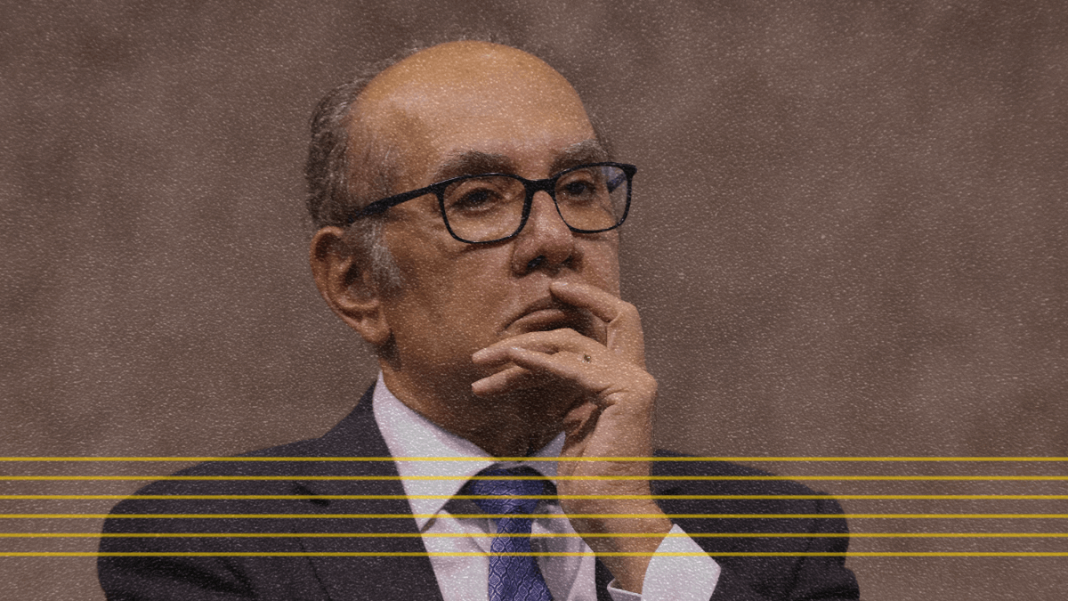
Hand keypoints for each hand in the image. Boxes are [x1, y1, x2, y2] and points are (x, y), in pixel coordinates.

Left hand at [471, 281, 670, 592]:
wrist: (610, 512)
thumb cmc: (593, 481)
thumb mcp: (577, 427)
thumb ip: (572, 398)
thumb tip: (546, 375)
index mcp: (628, 381)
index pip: (617, 322)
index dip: (591, 299)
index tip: (556, 291)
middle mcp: (637, 375)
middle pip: (601, 321)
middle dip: (562, 308)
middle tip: (512, 321)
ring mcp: (635, 381)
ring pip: (572, 344)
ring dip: (521, 350)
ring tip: (483, 361)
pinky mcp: (624, 394)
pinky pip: (572, 368)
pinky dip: (538, 361)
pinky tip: (510, 359)